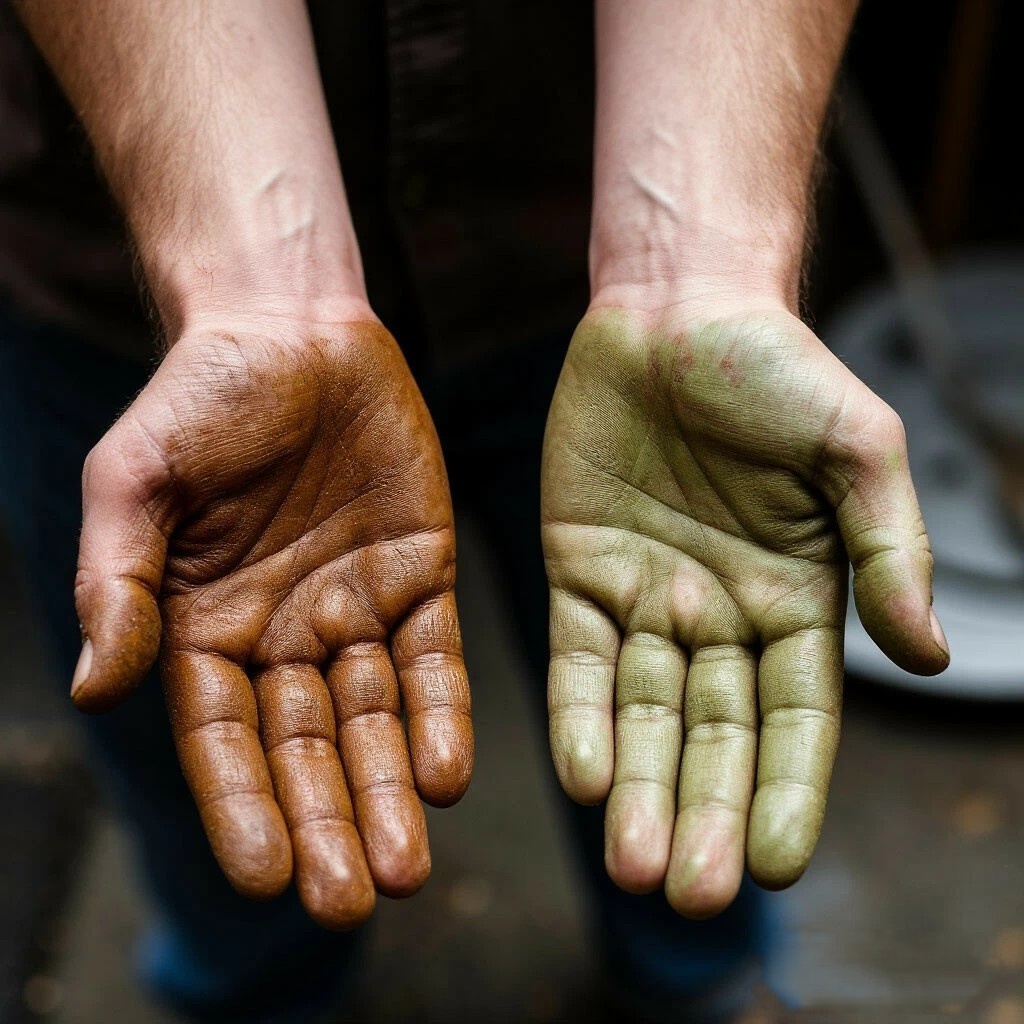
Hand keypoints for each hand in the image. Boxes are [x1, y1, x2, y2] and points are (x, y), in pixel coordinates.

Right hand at [71, 315, 471, 928]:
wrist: (292, 331)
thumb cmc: (200, 397)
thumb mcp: (136, 480)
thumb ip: (119, 582)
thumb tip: (92, 690)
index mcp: (205, 627)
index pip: (224, 738)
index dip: (242, 805)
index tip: (265, 877)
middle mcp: (283, 634)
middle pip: (306, 748)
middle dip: (328, 824)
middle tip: (355, 899)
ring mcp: (357, 609)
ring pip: (376, 721)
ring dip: (390, 793)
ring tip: (408, 866)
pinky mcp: (421, 576)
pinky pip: (435, 658)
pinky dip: (443, 714)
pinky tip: (449, 772)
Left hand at [542, 300, 947, 917]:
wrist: (674, 310)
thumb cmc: (775, 368)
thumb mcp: (856, 446)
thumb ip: (887, 547)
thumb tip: (931, 655)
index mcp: (794, 597)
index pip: (794, 716)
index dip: (786, 789)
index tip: (772, 861)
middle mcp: (719, 612)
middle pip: (714, 734)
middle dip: (703, 812)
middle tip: (690, 895)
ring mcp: (646, 596)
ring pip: (643, 712)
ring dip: (639, 788)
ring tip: (633, 866)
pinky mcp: (580, 570)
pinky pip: (577, 657)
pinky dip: (578, 715)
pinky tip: (583, 774)